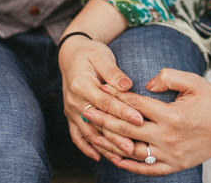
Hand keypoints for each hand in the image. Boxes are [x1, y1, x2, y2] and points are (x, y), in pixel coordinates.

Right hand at [58, 35, 144, 161]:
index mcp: (81, 84)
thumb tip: (126, 85)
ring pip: (88, 133)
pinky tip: (99, 157)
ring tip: (122, 158)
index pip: (105, 102)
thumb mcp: (102, 56)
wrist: (71, 54)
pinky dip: (87, 148)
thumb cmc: (91, 53)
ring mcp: (71, 110)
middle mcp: (74, 100)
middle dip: (116, 137)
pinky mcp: (71, 116)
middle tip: (134, 148)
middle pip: (97, 122)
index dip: (123, 112)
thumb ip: (113, 72)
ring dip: (105, 147)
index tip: (140, 119)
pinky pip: (77, 136)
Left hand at [86, 68, 210, 174]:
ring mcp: (170, 154)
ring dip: (110, 144)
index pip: (135, 105)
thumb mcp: (194, 81)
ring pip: (132, 151)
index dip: (115, 97)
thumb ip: (169, 76)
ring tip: (92, 135)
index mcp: (172, 114)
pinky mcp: (174, 165)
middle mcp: (168, 137)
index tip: (99, 90)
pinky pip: (146, 168)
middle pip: (127, 129)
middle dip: (103, 119)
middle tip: (84, 111)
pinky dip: (128, 165)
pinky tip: (114, 157)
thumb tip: (147, 84)